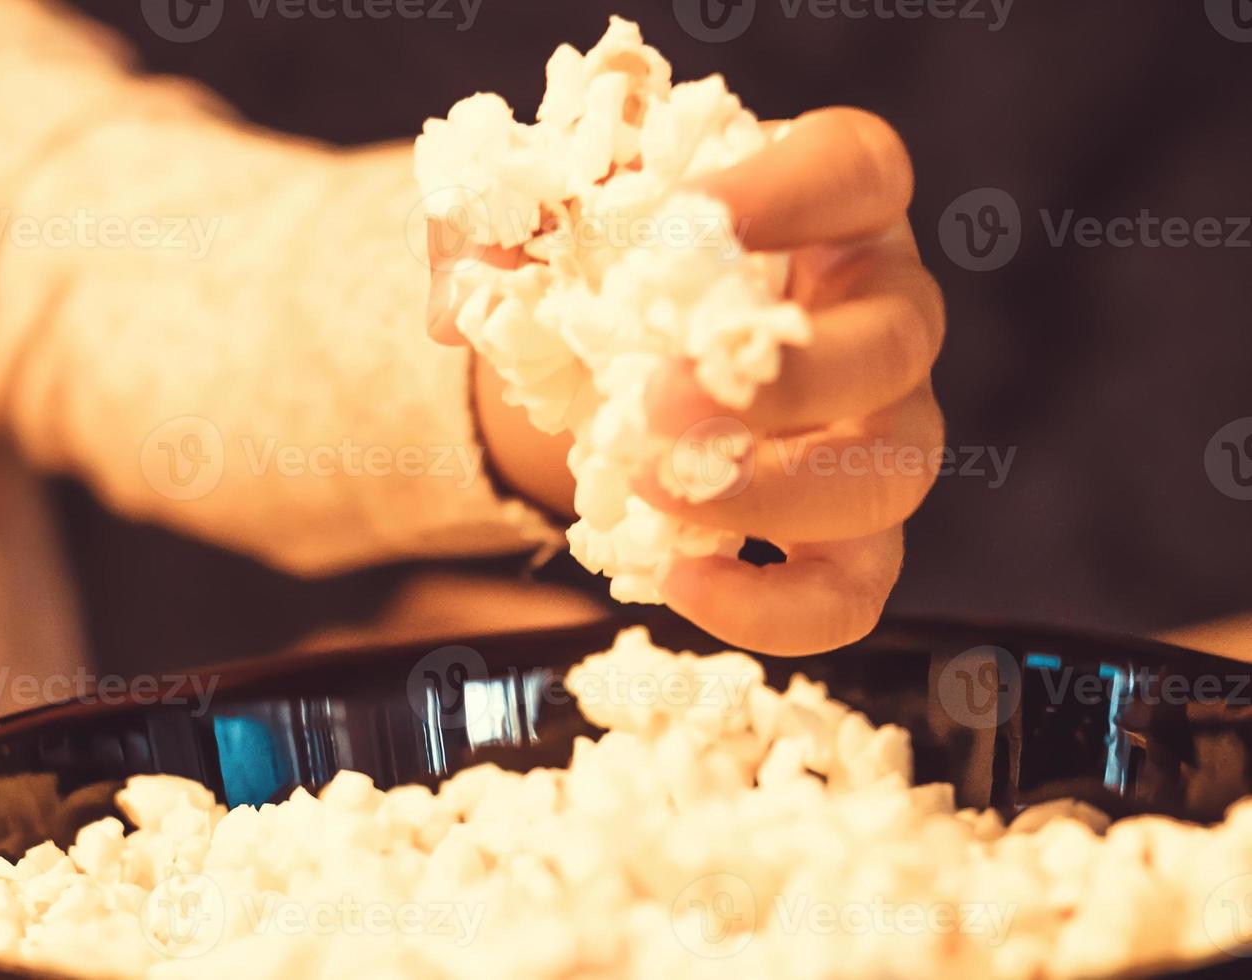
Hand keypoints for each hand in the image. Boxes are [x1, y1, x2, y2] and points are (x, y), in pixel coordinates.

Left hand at [427, 108, 944, 655]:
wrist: (627, 358)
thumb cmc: (617, 266)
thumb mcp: (555, 225)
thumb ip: (497, 234)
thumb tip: (456, 306)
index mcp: (832, 206)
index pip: (855, 170)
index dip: (791, 190)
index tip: (694, 222)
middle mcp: (882, 313)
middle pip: (894, 341)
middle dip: (784, 381)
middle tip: (660, 400)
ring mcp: (884, 427)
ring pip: (892, 475)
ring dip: (775, 495)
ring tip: (656, 489)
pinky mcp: (855, 528)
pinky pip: (855, 590)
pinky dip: (777, 609)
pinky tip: (681, 583)